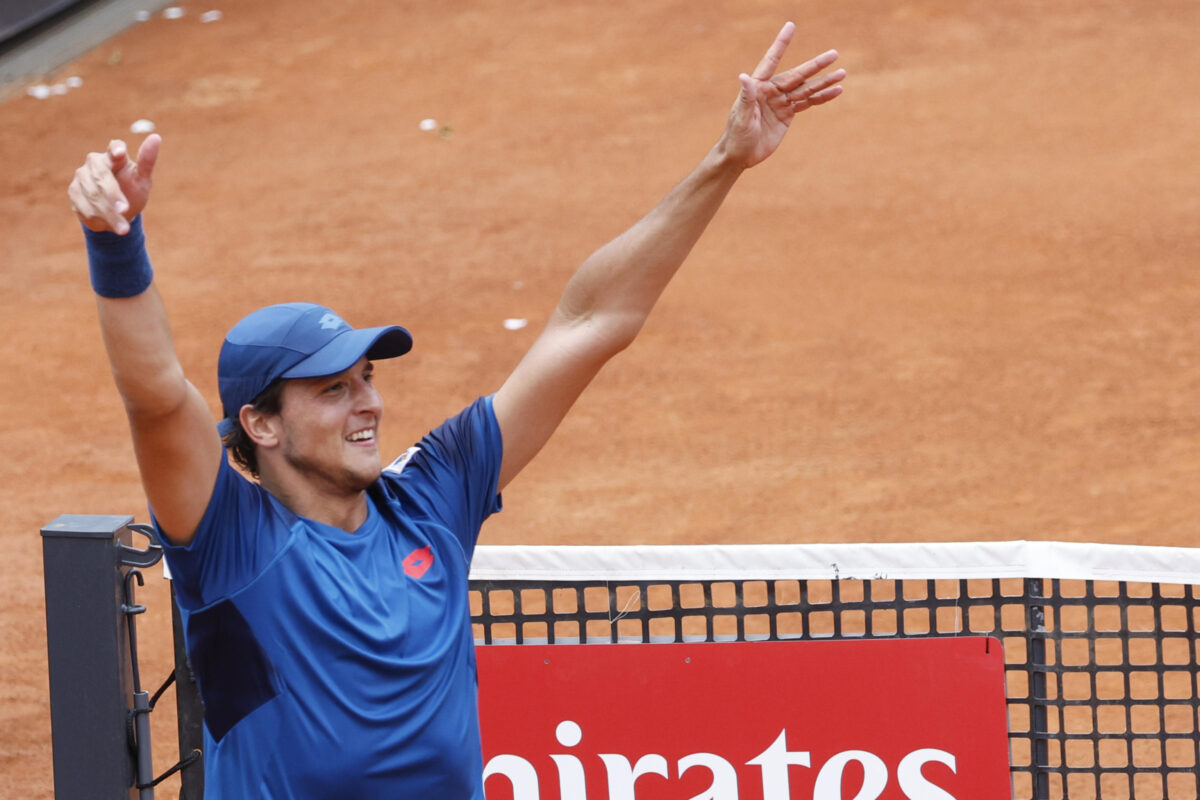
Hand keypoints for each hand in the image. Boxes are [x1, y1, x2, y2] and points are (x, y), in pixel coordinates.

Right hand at [68, 134, 160, 234]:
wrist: (117, 211)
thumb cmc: (133, 189)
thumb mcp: (143, 179)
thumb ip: (147, 161)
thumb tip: (156, 137)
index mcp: (115, 156)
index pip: (115, 148)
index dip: (116, 150)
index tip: (120, 153)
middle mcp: (96, 162)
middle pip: (102, 176)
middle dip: (113, 195)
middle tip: (125, 210)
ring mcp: (82, 176)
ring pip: (92, 194)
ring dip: (108, 212)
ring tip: (123, 228)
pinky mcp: (74, 191)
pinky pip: (83, 205)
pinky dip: (97, 217)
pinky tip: (108, 225)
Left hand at [721, 22, 844, 168]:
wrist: (741, 155)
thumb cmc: (736, 135)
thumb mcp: (742, 117)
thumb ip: (746, 97)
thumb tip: (744, 76)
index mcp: (758, 87)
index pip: (771, 61)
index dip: (781, 44)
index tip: (791, 26)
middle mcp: (771, 90)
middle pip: (797, 75)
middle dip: (815, 65)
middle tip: (834, 54)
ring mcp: (781, 102)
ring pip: (806, 89)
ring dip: (824, 82)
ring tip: (842, 73)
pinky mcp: (788, 114)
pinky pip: (807, 103)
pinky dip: (822, 97)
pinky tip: (836, 91)